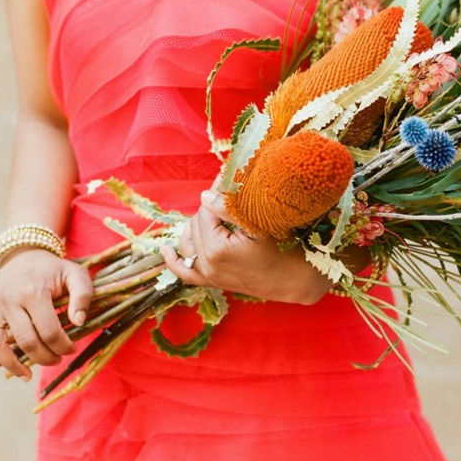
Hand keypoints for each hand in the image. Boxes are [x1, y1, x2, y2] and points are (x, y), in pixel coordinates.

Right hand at [0, 248, 93, 380]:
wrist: (23, 253)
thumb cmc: (52, 269)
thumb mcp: (75, 274)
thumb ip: (83, 295)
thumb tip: (79, 322)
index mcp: (33, 291)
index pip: (49, 332)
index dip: (62, 346)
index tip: (71, 349)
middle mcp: (9, 298)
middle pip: (27, 342)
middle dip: (45, 357)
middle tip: (56, 360)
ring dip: (13, 365)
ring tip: (27, 374)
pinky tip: (11, 361)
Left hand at [161, 189, 330, 304]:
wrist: (295, 279)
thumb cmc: (283, 249)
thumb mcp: (258, 224)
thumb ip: (228, 208)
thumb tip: (205, 195)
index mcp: (216, 249)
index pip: (206, 210)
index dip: (216, 192)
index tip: (227, 178)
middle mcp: (207, 264)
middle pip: (196, 223)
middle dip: (209, 207)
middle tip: (226, 193)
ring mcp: (209, 275)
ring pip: (189, 242)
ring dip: (196, 225)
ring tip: (212, 211)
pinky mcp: (213, 282)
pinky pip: (186, 272)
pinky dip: (174, 261)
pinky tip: (165, 250)